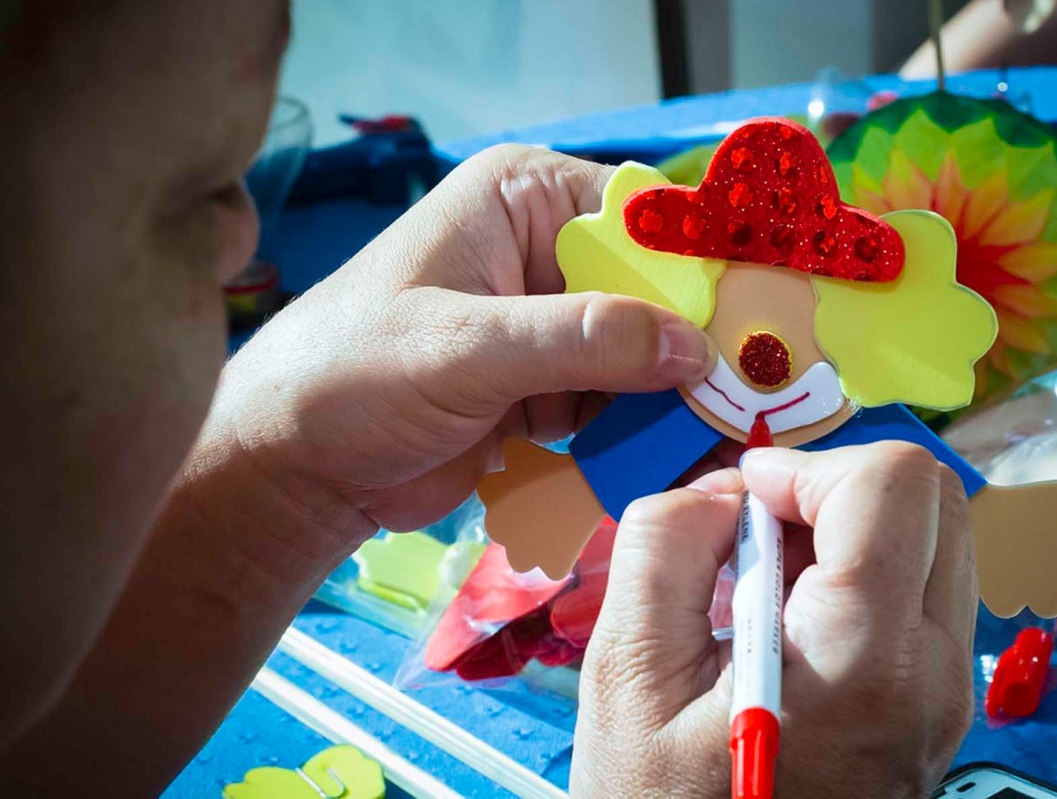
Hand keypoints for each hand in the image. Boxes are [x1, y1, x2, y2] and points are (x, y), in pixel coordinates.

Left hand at [203, 146, 714, 544]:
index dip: (704, 269)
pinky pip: (616, 404)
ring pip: (645, 355)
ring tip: (726, 442)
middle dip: (698, 347)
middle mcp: (545, 251)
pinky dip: (641, 435)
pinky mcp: (545, 386)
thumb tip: (693, 347)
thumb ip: (581, 341)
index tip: (762, 323)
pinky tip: (674, 463)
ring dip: (676, 401)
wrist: (293, 467)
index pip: (642, 218)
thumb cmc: (352, 376)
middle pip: (656, 292)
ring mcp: (548, 324)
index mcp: (523, 198)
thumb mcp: (466, 347)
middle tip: (757, 398)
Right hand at [572, 443, 975, 797]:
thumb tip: (723, 490)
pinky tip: (791, 616)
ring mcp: (945, 690)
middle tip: (758, 532)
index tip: (743, 503)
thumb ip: (662, 548)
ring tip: (767, 579)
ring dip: (848, 524)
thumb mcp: (625, 676)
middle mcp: (932, 672)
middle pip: (935, 497)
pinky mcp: (935, 701)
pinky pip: (922, 587)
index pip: (891, 485)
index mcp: (863, 661)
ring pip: (936, 536)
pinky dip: (861, 567)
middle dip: (836, 486)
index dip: (806, 466)